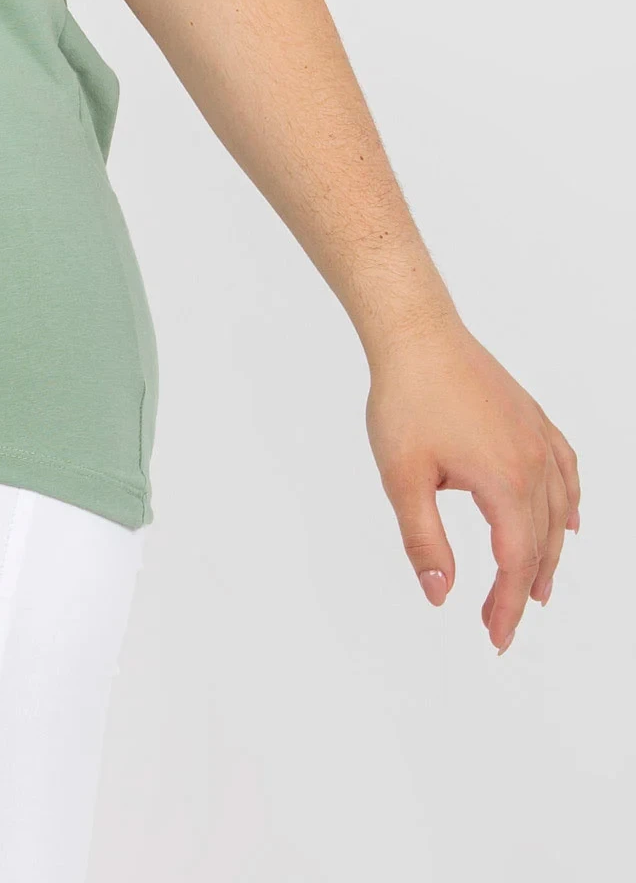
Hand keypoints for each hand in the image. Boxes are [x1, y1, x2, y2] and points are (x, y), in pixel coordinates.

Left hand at [364, 319, 579, 653]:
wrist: (418, 334)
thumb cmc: (406, 399)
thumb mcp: (402, 477)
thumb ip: (424, 541)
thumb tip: (441, 594)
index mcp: (505, 481)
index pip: (515, 561)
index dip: (505, 606)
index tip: (493, 638)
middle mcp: (534, 463)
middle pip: (541, 542)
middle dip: (524, 589)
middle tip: (504, 625)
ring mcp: (538, 438)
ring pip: (559, 511)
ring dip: (550, 554)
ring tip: (536, 588)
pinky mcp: (533, 419)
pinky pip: (566, 470)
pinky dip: (571, 503)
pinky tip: (571, 520)